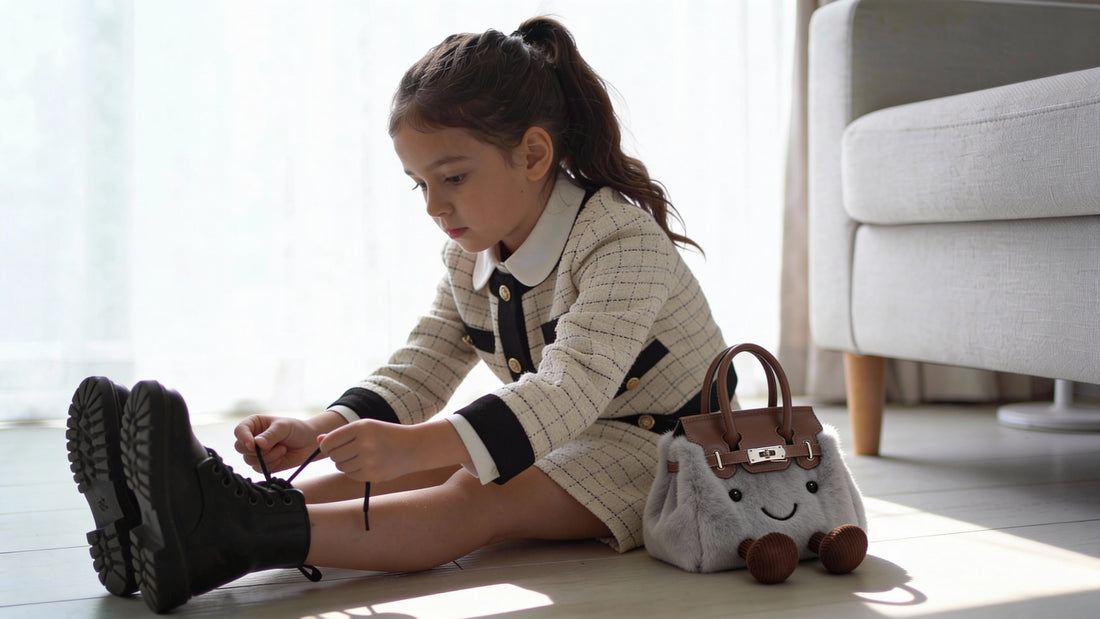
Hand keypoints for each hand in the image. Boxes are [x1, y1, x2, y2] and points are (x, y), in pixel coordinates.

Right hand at [234, 412, 344, 472]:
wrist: (308, 443)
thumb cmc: (296, 429)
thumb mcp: (284, 427)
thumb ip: (270, 435)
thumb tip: (257, 444)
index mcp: (253, 424)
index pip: (239, 431)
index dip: (243, 438)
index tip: (253, 445)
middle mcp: (252, 438)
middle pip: (240, 448)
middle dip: (257, 450)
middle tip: (273, 446)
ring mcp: (256, 453)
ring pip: (250, 460)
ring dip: (268, 457)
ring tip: (283, 449)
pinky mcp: (262, 464)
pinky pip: (259, 468)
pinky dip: (271, 464)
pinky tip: (281, 456)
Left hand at [319, 418, 468, 481]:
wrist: (412, 447)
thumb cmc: (385, 435)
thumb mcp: (365, 427)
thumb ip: (340, 434)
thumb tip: (318, 441)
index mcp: (361, 428)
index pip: (329, 442)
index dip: (326, 445)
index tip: (329, 446)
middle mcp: (365, 444)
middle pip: (334, 455)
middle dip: (337, 454)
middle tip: (350, 450)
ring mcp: (369, 461)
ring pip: (341, 466)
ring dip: (345, 463)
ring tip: (359, 456)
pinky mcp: (372, 475)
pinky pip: (350, 475)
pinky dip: (354, 471)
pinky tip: (366, 464)